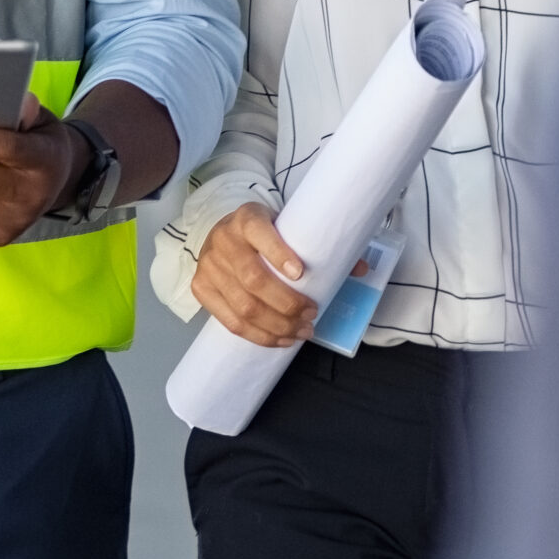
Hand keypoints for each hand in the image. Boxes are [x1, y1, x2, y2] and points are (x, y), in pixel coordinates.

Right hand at [190, 203, 314, 346]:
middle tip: (311, 314)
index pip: (259, 232)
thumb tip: (358, 269)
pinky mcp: (200, 288)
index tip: (301, 273)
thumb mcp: (286, 227)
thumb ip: (318, 245)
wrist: (224, 233)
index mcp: (247, 218)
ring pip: (244, 306)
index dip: (279, 253)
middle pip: (254, 279)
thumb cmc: (264, 234)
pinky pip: (231, 322)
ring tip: (301, 331)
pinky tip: (280, 339)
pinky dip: (259, 336)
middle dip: (287, 303)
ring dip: (277, 326)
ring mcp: (209, 266)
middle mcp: (223, 239)